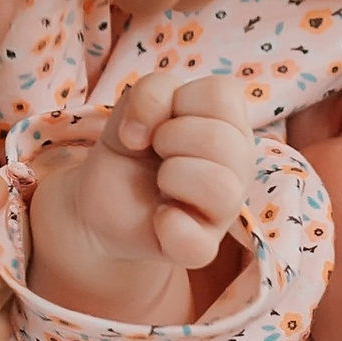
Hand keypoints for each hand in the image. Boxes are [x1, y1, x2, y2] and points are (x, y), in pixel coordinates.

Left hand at [27, 75, 258, 316]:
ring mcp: (225, 211)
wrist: (103, 199)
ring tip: (161, 182)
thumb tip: (148, 132)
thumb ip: (151, 91)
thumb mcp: (133, 105)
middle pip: (221, 139)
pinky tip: (158, 217)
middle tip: (157, 152)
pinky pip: (197, 243)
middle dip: (169, 138)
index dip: (177, 101)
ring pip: (219, 186)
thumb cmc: (133, 147)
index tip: (157, 121)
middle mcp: (239, 165)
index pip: (223, 94)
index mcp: (230, 123)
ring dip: (171, 176)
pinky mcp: (202, 248)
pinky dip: (168, 226)